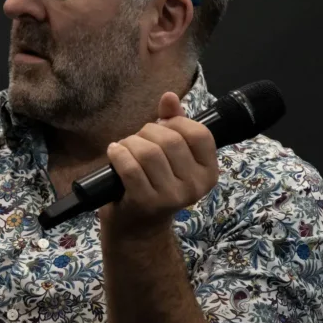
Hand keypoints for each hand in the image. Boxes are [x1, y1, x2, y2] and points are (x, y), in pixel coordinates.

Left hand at [98, 92, 218, 237]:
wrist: (138, 226)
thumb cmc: (155, 183)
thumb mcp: (170, 155)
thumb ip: (174, 123)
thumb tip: (169, 97)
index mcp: (209, 172)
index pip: (199, 134)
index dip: (176, 122)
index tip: (162, 127)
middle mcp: (195, 186)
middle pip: (170, 139)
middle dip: (147, 132)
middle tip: (138, 141)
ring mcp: (172, 197)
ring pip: (148, 152)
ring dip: (130, 143)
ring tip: (124, 149)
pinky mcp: (146, 202)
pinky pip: (130, 167)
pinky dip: (117, 154)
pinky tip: (114, 153)